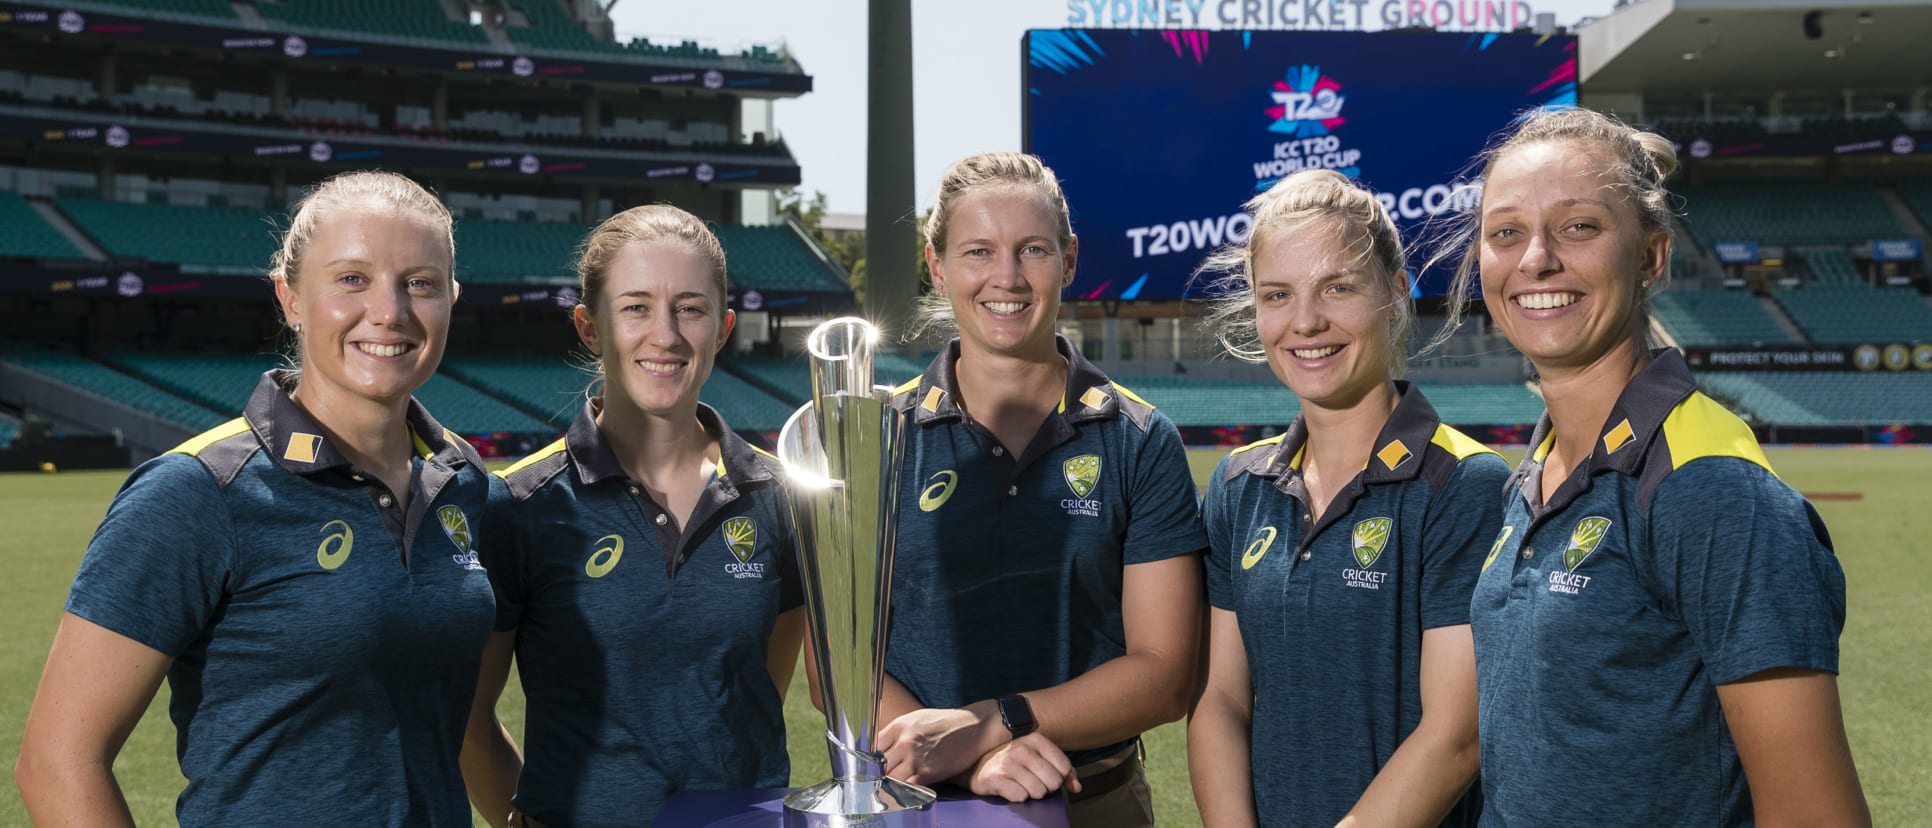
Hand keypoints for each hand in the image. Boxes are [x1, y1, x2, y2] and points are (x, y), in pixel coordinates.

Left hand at [880, 703, 1001, 784]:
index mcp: (898, 726)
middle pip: (878, 766)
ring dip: (888, 786)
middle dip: (877, 776)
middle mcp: (904, 741)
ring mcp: (915, 758)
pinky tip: (903, 794)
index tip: (870, 769)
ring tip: (888, 790)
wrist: (975, 727)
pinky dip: (903, 793)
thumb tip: (882, 749)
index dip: (870, 761)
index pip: (872, 748)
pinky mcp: (928, 773)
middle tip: (875, 784)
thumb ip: (898, 733)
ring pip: (889, 779)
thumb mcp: (917, 719)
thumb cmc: (946, 723)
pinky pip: (907, 788)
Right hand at [965, 733, 1081, 801]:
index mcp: (1035, 739)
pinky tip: (1011, 788)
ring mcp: (1007, 763)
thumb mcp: (1039, 757)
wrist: (978, 765)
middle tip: (1034, 782)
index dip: (1059, 778)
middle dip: (1047, 788)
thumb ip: (1063, 770)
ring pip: (1038, 792)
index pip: (1063, 767)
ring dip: (1032, 793)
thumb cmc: (1014, 762)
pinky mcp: (995, 779)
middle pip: (1053, 782)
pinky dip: (1018, 797)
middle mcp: (1021, 748)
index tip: (1047, 775)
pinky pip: (1021, 797)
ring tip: (1022, 785)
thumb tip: (1076, 787)